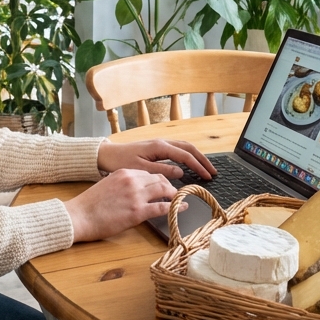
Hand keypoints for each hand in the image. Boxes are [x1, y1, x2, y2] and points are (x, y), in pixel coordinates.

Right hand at [64, 169, 178, 242]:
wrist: (79, 216)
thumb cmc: (89, 205)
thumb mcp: (107, 185)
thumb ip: (122, 185)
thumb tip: (134, 192)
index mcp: (124, 172)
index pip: (148, 173)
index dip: (159, 180)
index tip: (163, 186)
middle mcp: (132, 180)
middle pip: (159, 179)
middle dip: (169, 186)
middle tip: (174, 193)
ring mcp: (136, 196)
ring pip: (164, 190)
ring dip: (174, 195)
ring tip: (179, 200)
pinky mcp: (138, 212)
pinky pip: (163, 207)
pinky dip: (175, 207)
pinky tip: (182, 208)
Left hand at [97, 139, 215, 181]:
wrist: (106, 154)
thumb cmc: (120, 162)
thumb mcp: (141, 169)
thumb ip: (162, 171)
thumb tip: (181, 173)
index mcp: (159, 147)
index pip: (185, 156)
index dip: (198, 166)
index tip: (208, 176)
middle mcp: (162, 142)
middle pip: (189, 148)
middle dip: (203, 159)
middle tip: (213, 172)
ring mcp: (160, 144)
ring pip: (185, 147)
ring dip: (197, 156)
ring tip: (206, 168)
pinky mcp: (157, 148)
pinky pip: (178, 149)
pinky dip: (188, 155)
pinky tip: (191, 164)